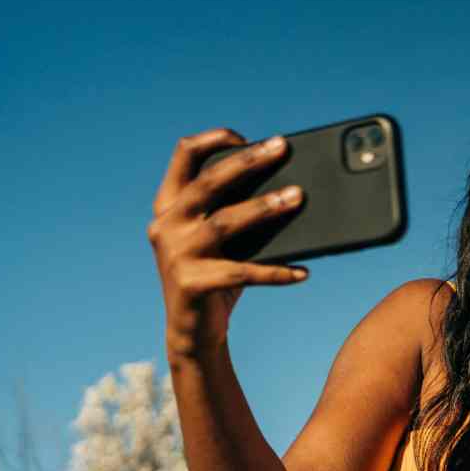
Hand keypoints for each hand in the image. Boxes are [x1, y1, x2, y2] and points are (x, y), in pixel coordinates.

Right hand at [147, 128, 308, 360]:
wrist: (194, 333)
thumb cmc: (216, 277)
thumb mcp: (222, 241)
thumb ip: (236, 212)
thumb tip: (290, 188)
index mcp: (169, 206)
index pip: (184, 155)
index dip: (215, 140)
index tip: (248, 138)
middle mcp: (166, 225)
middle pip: (208, 182)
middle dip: (247, 161)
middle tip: (282, 147)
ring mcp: (175, 255)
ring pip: (225, 222)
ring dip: (265, 208)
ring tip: (297, 198)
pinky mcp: (191, 284)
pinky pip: (242, 273)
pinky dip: (276, 272)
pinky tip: (303, 272)